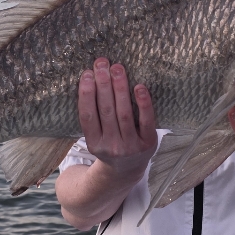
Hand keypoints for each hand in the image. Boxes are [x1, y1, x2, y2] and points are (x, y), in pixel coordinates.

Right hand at [79, 59, 157, 177]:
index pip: (88, 116)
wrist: (128, 170)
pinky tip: (139, 87)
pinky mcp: (148, 143)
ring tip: (117, 68)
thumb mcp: (96, 137)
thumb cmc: (110, 145)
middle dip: (103, 84)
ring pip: (124, 113)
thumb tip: (90, 79)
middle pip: (106, 110)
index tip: (87, 73)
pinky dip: (143, 103)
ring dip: (120, 88)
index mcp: (94, 143)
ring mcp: (131, 146)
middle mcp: (111, 146)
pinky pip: (146, 120)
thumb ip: (93, 116)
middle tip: (102, 63)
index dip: (86, 94)